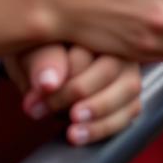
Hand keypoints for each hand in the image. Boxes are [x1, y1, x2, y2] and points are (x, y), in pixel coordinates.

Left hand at [4, 45, 141, 145]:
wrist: (44, 67)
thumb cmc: (40, 54)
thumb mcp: (31, 52)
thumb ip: (41, 61)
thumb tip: (49, 83)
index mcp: (96, 27)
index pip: (85, 53)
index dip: (60, 82)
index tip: (33, 101)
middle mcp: (120, 44)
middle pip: (111, 69)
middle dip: (77, 95)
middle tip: (43, 111)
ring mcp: (128, 68)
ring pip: (129, 89)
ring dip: (99, 113)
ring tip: (71, 130)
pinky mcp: (128, 92)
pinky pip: (131, 109)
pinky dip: (107, 126)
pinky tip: (81, 135)